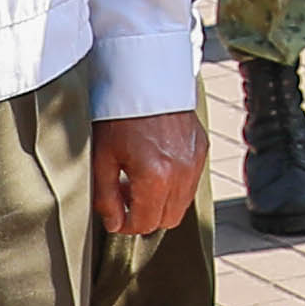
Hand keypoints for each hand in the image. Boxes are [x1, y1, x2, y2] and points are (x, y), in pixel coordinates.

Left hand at [92, 109, 202, 244]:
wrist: (144, 80)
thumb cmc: (119, 115)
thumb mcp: (102, 158)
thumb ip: (106, 198)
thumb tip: (113, 223)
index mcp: (155, 177)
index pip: (145, 224)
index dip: (126, 225)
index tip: (116, 217)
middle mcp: (181, 173)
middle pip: (167, 220)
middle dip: (145, 215)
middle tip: (125, 196)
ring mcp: (195, 162)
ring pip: (182, 204)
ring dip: (160, 201)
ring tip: (139, 180)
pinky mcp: (202, 151)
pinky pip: (191, 183)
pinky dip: (174, 184)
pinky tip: (155, 165)